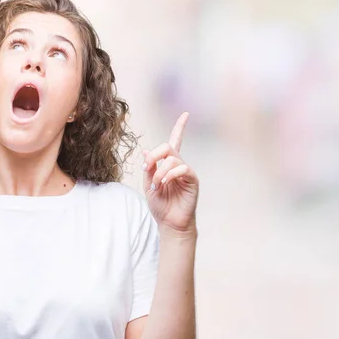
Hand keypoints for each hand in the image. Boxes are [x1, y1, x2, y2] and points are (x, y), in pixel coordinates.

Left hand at [142, 112, 198, 234]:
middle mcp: (179, 166)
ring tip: (157, 185)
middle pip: (168, 146)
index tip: (186, 114)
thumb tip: (146, 151)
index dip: (180, 128)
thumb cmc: (161, 206)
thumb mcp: (148, 185)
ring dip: (160, 172)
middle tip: (148, 169)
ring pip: (172, 159)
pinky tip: (164, 184)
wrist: (169, 223)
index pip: (175, 142)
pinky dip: (170, 174)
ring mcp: (186, 172)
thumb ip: (148, 168)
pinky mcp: (192, 180)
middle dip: (155, 155)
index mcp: (168, 165)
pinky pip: (182, 169)